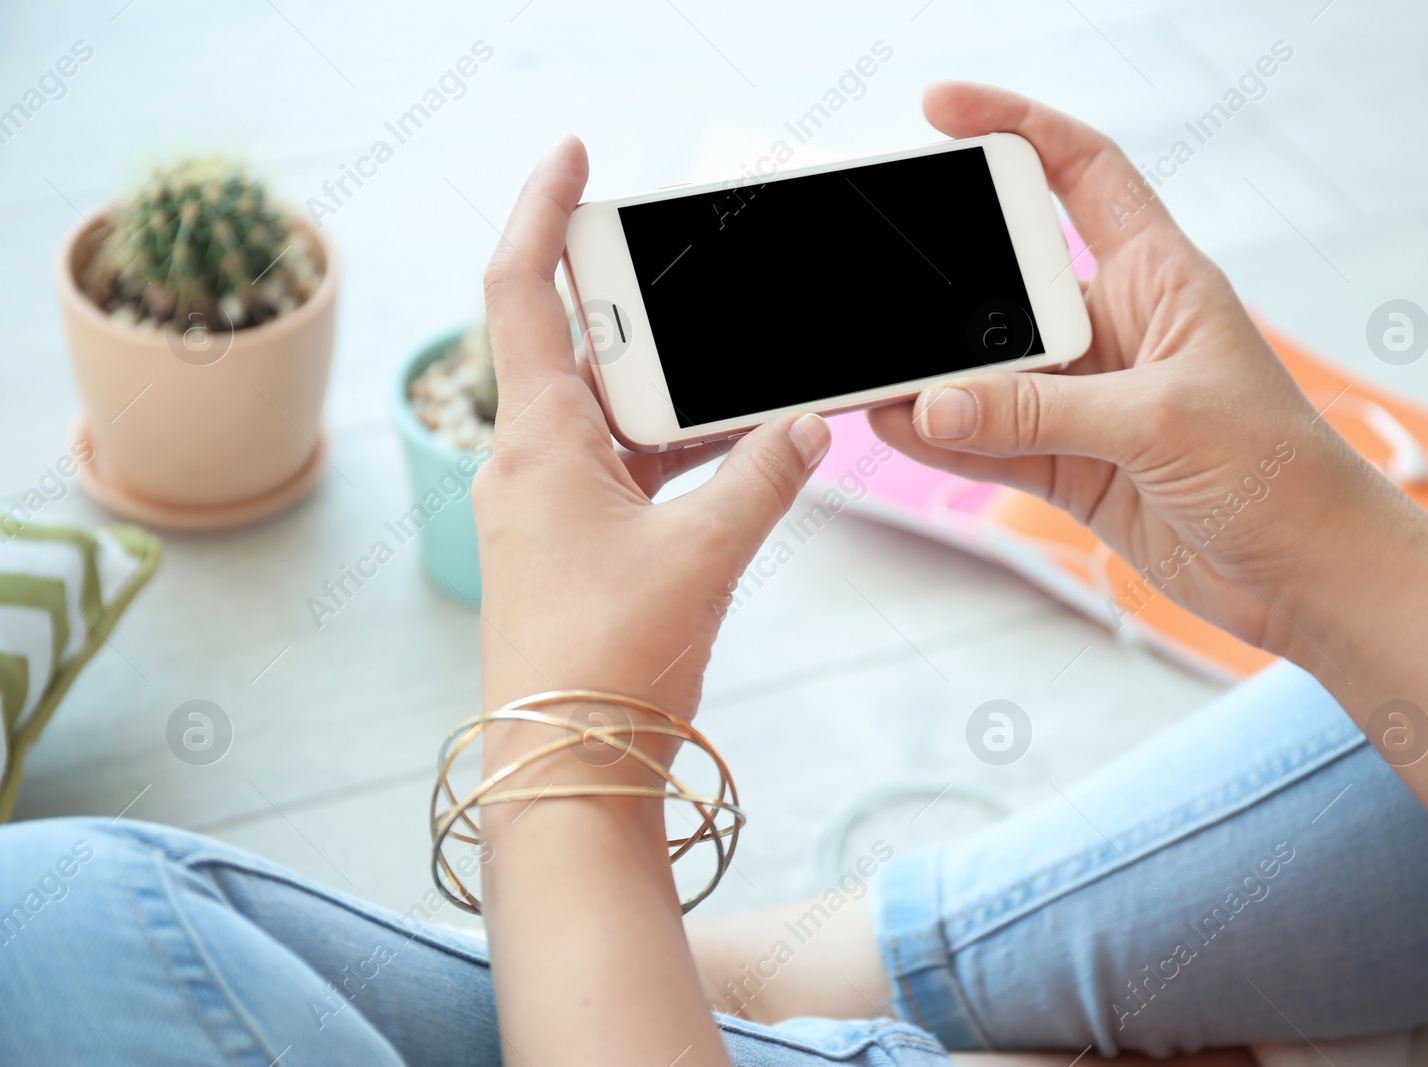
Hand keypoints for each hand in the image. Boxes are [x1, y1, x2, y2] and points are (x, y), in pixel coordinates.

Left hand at [471, 135, 831, 726]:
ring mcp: (547, 507)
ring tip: (740, 367)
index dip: (544, 211)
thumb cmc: (608, 661)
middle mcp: (529, 462)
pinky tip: (736, 451)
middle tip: (700, 276)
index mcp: (537, 440)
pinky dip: (675, 451)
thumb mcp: (703, 554)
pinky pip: (625, 470)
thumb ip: (765, 477)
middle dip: (640, 308)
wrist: (567, 772)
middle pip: (578, 347)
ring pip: (609, 414)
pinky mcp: (573, 548)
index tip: (575, 158)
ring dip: (669, 390)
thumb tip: (809, 423)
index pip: (523, 290)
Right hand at [869, 83, 1408, 657]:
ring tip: (871, 373)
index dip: (1017, 127)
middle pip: (1007, 282)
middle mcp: (1116, 329)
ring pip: (988, 371)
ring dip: (932, 374)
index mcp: (1159, 277)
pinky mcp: (1070, 464)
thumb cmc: (1280, 473)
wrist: (1308, 575)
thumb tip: (935, 401)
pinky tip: (897, 426)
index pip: (1084, 172)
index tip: (942, 111)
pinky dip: (942, 437)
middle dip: (942, 284)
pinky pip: (988, 440)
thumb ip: (1040, 412)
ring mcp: (1087, 400)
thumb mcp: (1160, 422)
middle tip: (882, 285)